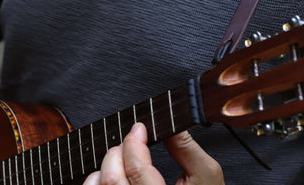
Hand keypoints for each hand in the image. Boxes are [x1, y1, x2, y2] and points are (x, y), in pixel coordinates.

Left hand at [83, 123, 223, 184]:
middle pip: (112, 179)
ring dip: (103, 169)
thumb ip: (187, 149)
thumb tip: (169, 125)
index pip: (137, 169)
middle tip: (130, 142)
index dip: (134, 142)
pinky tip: (112, 179)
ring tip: (121, 160)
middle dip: (117, 152)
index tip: (139, 129)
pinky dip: (97, 182)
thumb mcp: (206, 176)